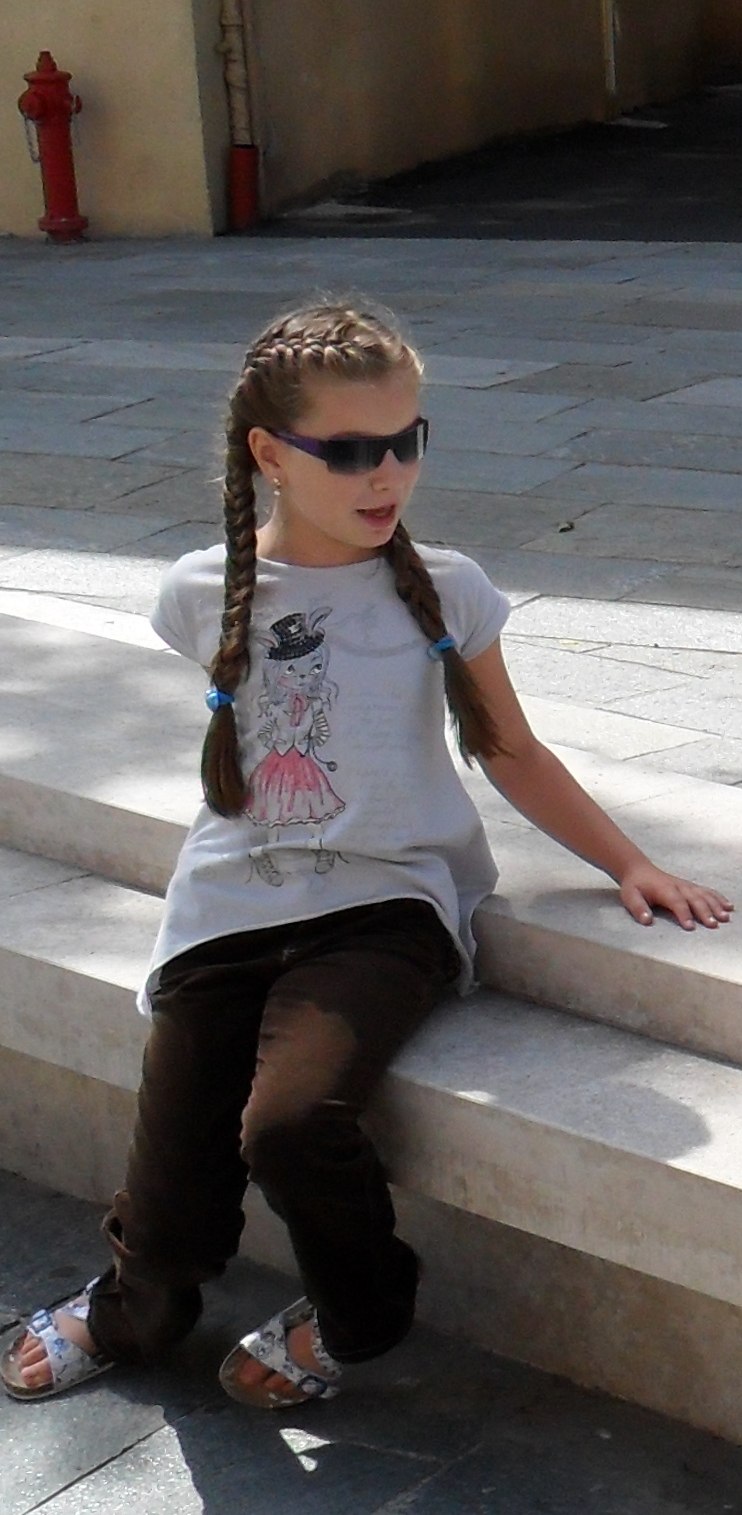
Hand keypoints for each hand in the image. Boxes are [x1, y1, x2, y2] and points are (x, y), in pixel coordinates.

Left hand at [619, 861, 733, 930]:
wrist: (639, 870)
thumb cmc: (635, 886)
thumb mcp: (629, 896)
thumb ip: (638, 908)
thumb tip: (647, 920)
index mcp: (664, 889)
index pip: (676, 902)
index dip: (683, 914)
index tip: (690, 927)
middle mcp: (678, 886)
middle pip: (694, 899)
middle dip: (704, 912)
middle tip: (713, 925)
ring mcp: (686, 886)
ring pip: (704, 895)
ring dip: (716, 906)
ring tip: (725, 917)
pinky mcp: (691, 886)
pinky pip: (707, 891)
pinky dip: (719, 898)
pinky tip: (728, 906)